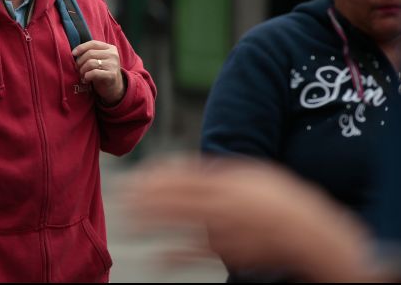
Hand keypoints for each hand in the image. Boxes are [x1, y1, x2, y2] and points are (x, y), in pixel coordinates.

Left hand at [72, 40, 124, 104]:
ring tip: (82, 74)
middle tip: (77, 68)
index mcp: (110, 48)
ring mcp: (113, 65)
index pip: (93, 43)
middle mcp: (113, 55)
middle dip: (80, 61)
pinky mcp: (111, 75)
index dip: (81, 47)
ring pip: (90, 63)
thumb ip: (90, 53)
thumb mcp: (99, 59)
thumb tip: (74, 52)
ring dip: (82, 70)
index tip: (73, 53)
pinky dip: (86, 76)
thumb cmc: (102, 71)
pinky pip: (94, 73)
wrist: (114, 87)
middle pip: (90, 53)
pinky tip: (86, 79)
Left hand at [116, 156, 373, 281]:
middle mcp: (221, 205)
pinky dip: (172, 258)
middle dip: (144, 199)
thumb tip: (180, 168)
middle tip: (119, 196)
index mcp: (225, 182)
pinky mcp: (228, 253)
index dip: (155, 177)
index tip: (134, 176)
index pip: (181, 177)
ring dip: (151, 225)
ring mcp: (223, 231)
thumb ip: (213, 172)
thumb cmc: (277, 198)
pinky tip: (154, 259)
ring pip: (180, 227)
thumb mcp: (247, 173)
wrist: (309, 233)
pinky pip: (195, 255)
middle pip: (174, 200)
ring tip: (127, 224)